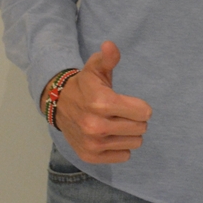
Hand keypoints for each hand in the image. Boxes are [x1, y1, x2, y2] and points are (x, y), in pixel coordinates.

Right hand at [53, 41, 152, 163]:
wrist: (59, 105)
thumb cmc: (85, 85)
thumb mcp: (95, 68)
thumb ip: (108, 58)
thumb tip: (110, 45)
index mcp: (101, 103)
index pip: (144, 112)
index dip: (140, 106)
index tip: (129, 103)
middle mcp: (96, 126)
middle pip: (141, 128)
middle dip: (136, 119)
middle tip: (121, 113)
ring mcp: (92, 144)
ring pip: (135, 143)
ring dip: (129, 133)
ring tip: (115, 123)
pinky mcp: (90, 156)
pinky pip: (123, 156)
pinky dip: (120, 147)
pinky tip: (110, 136)